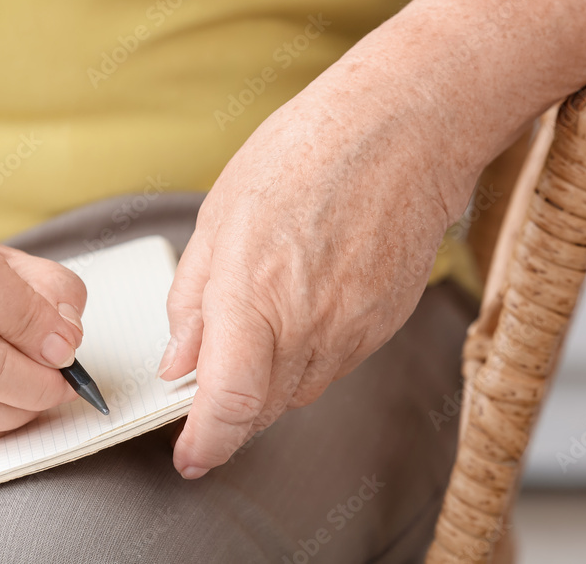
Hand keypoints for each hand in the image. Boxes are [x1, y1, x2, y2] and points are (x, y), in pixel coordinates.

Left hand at [159, 64, 464, 478]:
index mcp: (255, 296)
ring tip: (258, 324)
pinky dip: (305, 358)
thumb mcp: (219, 215)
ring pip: (298, 392)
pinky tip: (300, 308)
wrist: (405, 130)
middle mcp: (309, 327)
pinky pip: (334, 366)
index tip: (189, 455)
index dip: (205, 444)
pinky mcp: (384, 326)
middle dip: (227, 410)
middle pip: (262, 410)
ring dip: (267, 383)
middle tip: (208, 382)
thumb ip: (193, 299)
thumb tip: (180, 359)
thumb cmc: (308, 153)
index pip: (229, 405)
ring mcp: (354, 331)